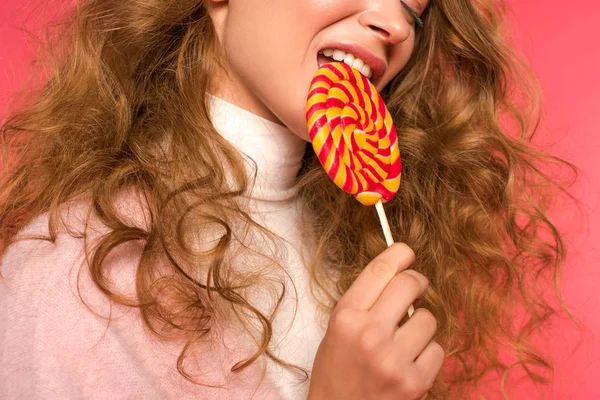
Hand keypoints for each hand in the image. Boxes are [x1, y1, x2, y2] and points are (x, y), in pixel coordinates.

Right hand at [307, 243, 444, 399]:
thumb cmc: (336, 371)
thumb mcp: (337, 329)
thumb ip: (365, 301)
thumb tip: (399, 272)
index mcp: (346, 317)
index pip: (381, 270)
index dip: (400, 253)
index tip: (407, 252)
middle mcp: (370, 334)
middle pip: (410, 283)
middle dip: (417, 282)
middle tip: (415, 289)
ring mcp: (394, 359)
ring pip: (428, 319)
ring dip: (420, 326)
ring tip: (404, 340)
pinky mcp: (414, 382)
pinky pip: (438, 350)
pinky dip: (427, 354)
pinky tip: (410, 362)